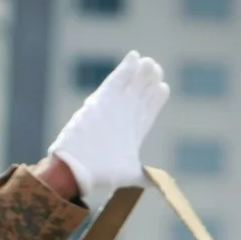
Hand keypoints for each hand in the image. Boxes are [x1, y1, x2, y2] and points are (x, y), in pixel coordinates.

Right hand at [47, 50, 169, 202]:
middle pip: (139, 94)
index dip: (154, 99)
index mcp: (131, 132)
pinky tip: (134, 57)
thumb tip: (157, 182)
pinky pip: (116, 81)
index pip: (146, 111)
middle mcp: (123, 117)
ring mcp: (113, 108)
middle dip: (148, 82)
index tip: (162, 88)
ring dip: (139, 72)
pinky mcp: (101, 101)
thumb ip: (144, 174)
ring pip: (129, 85)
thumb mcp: (129, 173)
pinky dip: (125, 69)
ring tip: (149, 62)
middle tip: (155, 69)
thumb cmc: (101, 174)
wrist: (78, 169)